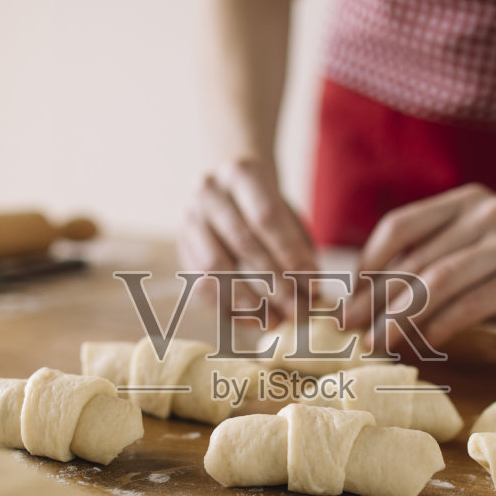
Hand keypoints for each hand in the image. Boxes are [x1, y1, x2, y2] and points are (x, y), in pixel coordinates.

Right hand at [178, 157, 318, 324]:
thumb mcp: (287, 212)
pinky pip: (199, 283)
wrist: (227, 188)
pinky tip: (251, 321)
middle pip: (242, 242)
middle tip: (298, 312)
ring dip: (247, 299)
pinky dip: (226, 306)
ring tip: (274, 321)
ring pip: (215, 265)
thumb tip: (311, 293)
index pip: (266, 217)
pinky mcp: (181, 247)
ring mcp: (189, 219)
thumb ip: (299, 247)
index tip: (313, 284)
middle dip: (274, 282)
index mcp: (241, 173)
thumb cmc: (266, 205)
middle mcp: (208, 192)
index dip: (290, 253)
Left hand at [341, 184, 495, 351]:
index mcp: (466, 202)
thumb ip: (436, 269)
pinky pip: (474, 301)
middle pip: (414, 258)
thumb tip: (371, 304)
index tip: (348, 303)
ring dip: (402, 316)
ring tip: (378, 345)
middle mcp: (486, 212)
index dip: (367, 266)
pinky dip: (443, 324)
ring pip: (439, 280)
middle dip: (375, 299)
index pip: (399, 226)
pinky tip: (425, 345)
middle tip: (349, 331)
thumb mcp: (478, 262)